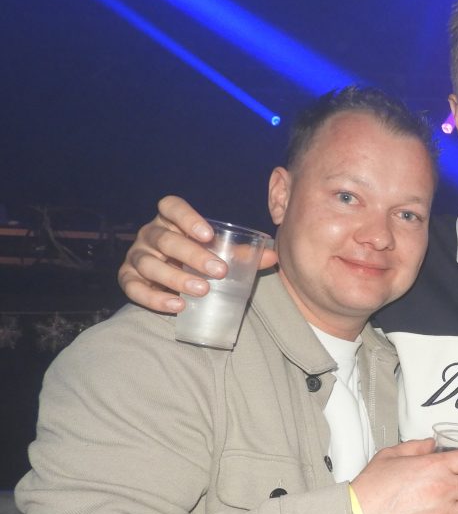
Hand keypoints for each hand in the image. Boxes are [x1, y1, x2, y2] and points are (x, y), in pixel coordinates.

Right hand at [117, 196, 278, 313]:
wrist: (170, 282)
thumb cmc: (198, 260)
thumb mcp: (218, 253)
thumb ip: (242, 254)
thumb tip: (272, 256)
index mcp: (170, 220)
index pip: (170, 206)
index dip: (187, 217)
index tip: (208, 234)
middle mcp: (150, 235)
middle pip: (166, 239)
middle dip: (192, 255)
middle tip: (218, 270)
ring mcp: (136, 256)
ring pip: (150, 264)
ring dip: (176, 278)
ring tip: (202, 290)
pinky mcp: (128, 278)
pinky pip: (134, 288)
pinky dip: (155, 299)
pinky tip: (177, 306)